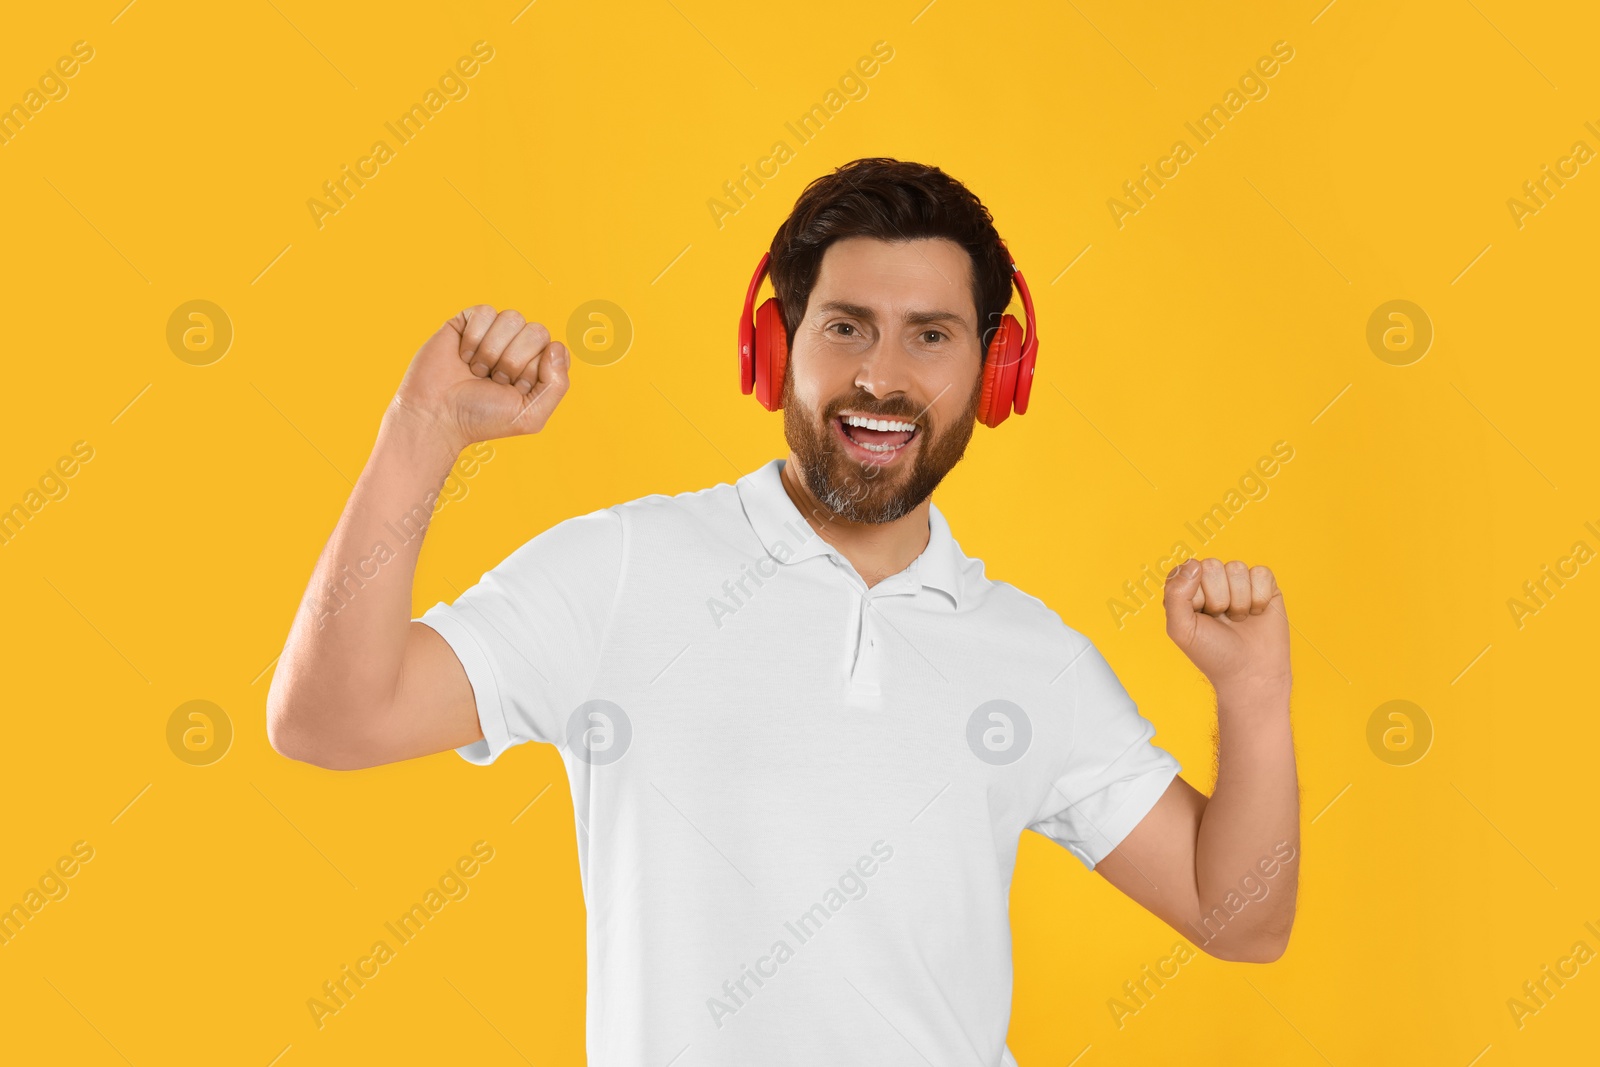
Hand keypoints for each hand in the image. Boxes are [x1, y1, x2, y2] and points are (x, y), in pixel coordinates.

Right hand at [389, 305, 570, 452]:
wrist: (437, 415)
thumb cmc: (482, 418)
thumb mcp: (530, 415)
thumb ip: (557, 385)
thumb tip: (557, 346)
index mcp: (537, 367)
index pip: (555, 350)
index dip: (534, 371)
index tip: (514, 390)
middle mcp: (518, 347)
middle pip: (537, 331)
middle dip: (514, 361)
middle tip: (494, 380)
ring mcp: (493, 333)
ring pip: (512, 317)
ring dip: (492, 351)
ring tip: (477, 370)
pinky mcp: (467, 322)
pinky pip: (485, 311)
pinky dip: (473, 338)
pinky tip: (463, 356)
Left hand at [1162, 558, 1289, 701]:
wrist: (1250, 674)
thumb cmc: (1212, 653)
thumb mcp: (1181, 628)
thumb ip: (1176, 594)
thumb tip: (1194, 564)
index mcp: (1187, 588)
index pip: (1187, 570)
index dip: (1194, 595)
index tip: (1199, 617)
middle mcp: (1211, 581)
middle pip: (1212, 566)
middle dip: (1217, 599)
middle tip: (1221, 620)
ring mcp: (1238, 582)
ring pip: (1236, 568)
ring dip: (1238, 601)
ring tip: (1238, 619)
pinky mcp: (1264, 585)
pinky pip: (1261, 573)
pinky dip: (1259, 598)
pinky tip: (1256, 614)